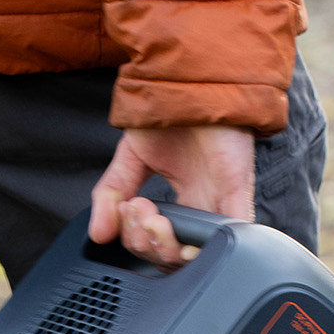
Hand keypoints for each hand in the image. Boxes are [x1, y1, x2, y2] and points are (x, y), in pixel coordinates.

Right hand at [89, 124, 254, 265]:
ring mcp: (219, 202)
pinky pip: (232, 232)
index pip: (156, 243)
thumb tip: (97, 233)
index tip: (123, 210)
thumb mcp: (130, 156)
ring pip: (197, 253)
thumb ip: (112, 193)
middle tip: (135, 210)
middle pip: (172, 256)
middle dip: (144, 243)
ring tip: (150, 218)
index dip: (134, 239)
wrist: (190, 78)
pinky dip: (211, 246)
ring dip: (165, 247)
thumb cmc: (170, 110)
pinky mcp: (236, 190)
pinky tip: (188, 244)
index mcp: (182, 200)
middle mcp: (202, 206)